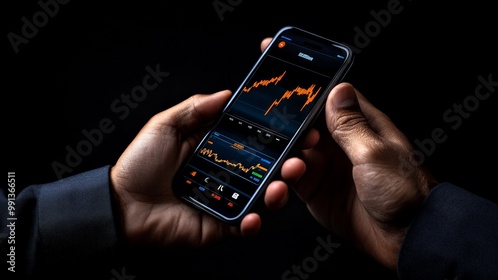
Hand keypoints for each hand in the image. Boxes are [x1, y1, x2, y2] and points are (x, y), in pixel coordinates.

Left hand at [109, 89, 314, 247]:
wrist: (121, 205)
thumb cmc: (139, 163)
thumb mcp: (165, 126)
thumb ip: (195, 108)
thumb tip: (227, 93)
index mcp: (216, 149)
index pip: (254, 141)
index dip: (276, 135)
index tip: (297, 128)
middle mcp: (227, 174)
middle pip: (266, 169)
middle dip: (288, 164)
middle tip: (298, 159)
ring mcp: (226, 200)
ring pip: (262, 198)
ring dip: (277, 193)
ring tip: (280, 185)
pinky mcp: (220, 225)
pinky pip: (243, 226)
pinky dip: (252, 223)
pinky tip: (254, 216)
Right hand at [287, 82, 437, 268]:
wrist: (405, 238)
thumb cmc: (404, 192)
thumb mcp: (374, 152)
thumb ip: (350, 124)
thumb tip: (338, 90)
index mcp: (361, 126)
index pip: (330, 100)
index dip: (309, 94)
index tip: (290, 97)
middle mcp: (341, 144)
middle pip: (306, 124)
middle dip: (289, 125)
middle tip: (280, 130)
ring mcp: (327, 167)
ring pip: (294, 150)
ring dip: (285, 154)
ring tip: (291, 163)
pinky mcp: (315, 190)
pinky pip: (291, 178)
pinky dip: (282, 177)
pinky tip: (283, 180)